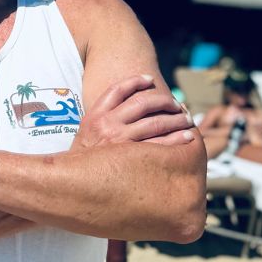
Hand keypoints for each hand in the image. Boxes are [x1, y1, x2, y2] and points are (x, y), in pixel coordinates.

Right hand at [74, 74, 194, 149]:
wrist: (74, 182)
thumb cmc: (83, 157)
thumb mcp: (85, 132)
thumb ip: (102, 118)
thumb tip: (126, 108)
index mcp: (95, 116)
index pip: (117, 90)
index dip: (135, 81)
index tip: (150, 79)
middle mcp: (107, 125)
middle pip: (142, 103)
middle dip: (164, 101)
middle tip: (177, 104)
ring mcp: (120, 141)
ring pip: (155, 122)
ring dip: (176, 119)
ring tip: (187, 119)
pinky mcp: (132, 158)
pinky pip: (161, 144)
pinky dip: (177, 138)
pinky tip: (187, 136)